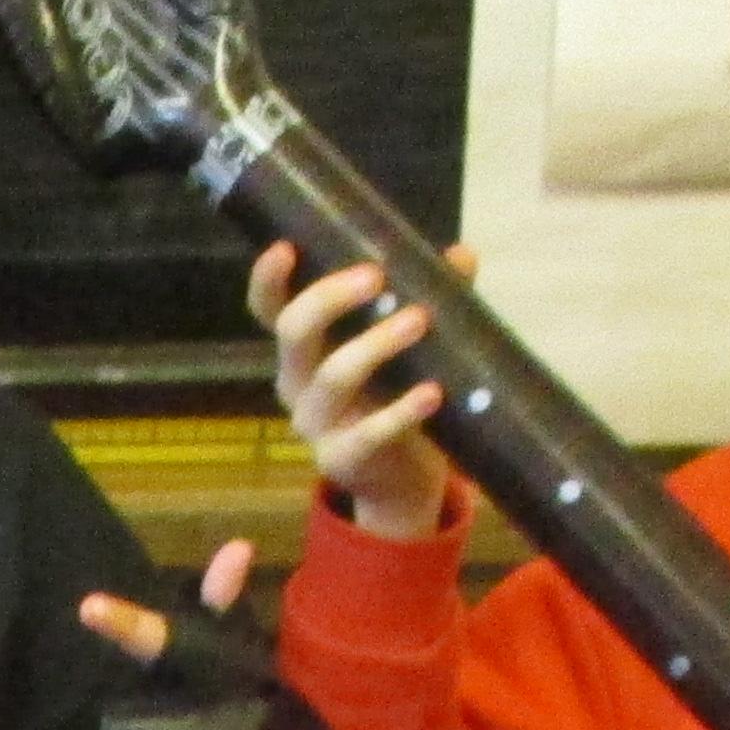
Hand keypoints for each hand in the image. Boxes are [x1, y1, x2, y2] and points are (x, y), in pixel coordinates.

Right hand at [249, 239, 456, 539]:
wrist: (398, 482)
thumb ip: (425, 300)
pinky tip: (433, 393)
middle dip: (330, 298)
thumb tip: (461, 255)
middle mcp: (297, 383)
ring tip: (420, 319)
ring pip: (334, 377)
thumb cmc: (393, 398)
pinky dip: (403, 411)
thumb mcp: (400, 349)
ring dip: (376, 344)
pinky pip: (369, 434)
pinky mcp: (342, 460)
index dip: (268, 280)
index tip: (286, 247)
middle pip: (294, 332)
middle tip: (376, 276)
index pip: (269, 310)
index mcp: (303, 350)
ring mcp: (315, 425)